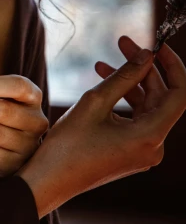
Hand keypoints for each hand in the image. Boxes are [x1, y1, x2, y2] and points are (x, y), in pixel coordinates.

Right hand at [16, 40, 185, 218]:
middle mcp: (153, 147)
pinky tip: (103, 82)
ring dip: (129, 82)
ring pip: (146, 107)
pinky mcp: (130, 152)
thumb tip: (146, 55)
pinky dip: (122, 99)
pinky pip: (135, 119)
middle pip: (160, 98)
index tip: (158, 45)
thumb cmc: (68, 145)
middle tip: (123, 42)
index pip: (179, 94)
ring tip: (103, 63)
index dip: (172, 66)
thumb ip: (124, 76)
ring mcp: (142, 151)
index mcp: (150, 136)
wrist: (50, 181)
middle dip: (143, 68)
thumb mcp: (95, 102)